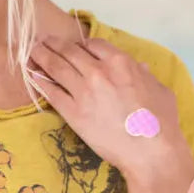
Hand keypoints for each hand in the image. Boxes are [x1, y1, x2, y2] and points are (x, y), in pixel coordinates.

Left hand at [28, 35, 193, 189]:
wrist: (149, 151)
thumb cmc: (161, 121)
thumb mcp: (160, 89)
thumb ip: (146, 75)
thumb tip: (140, 68)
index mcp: (121, 62)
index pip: (93, 44)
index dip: (82, 44)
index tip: (76, 47)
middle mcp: (99, 72)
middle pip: (70, 52)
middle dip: (55, 44)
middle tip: (44, 41)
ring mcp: (83, 91)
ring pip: (57, 67)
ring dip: (42, 57)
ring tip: (33, 52)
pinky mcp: (72, 112)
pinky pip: (51, 92)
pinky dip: (40, 81)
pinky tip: (33, 75)